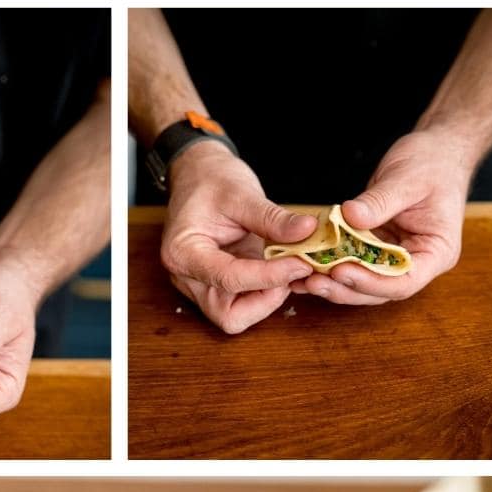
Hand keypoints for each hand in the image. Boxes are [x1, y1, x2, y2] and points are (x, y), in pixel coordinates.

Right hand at [160, 144, 314, 333]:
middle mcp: (187, 277)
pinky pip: (242, 304)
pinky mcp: (217, 286)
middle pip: (228, 315)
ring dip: (267, 300)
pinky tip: (280, 270)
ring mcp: (201, 285)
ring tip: (287, 269)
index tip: (300, 264)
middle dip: (265, 300)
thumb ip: (273, 218)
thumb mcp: (242, 193)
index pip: (229, 278)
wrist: (198, 175)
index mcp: (183, 253)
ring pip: (236, 316)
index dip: (269, 276)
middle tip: (291, 272)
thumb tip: (308, 231)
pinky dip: (265, 294)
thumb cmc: (211, 180)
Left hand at [294, 131, 469, 306]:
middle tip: (313, 281)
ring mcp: (396, 256)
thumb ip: (379, 201)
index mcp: (437, 252)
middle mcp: (418, 261)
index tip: (341, 271)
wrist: (438, 151)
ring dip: (335, 282)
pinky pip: (356, 261)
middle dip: (346, 288)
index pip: (405, 281)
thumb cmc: (432, 163)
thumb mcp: (407, 179)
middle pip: (381, 289)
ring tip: (303, 278)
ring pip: (365, 281)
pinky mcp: (378, 247)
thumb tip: (348, 217)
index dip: (372, 282)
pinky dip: (333, 264)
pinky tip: (306, 263)